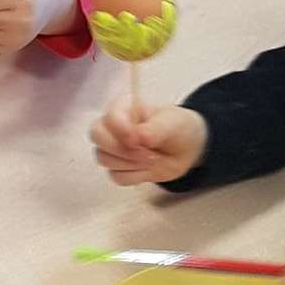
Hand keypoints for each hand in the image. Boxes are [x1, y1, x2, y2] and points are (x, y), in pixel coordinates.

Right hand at [90, 99, 208, 186]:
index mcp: (124, 108)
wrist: (187, 149)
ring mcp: (112, 148)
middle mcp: (113, 127)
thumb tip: (139, 137)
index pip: (109, 116)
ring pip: (105, 159)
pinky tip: (148, 169)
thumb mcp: (172, 123)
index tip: (138, 140)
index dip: (120, 129)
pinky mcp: (118, 168)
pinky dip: (135, 176)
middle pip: (98, 137)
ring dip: (132, 164)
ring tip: (154, 159)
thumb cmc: (177, 127)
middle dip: (123, 150)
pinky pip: (116, 176)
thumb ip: (155, 129)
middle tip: (148, 154)